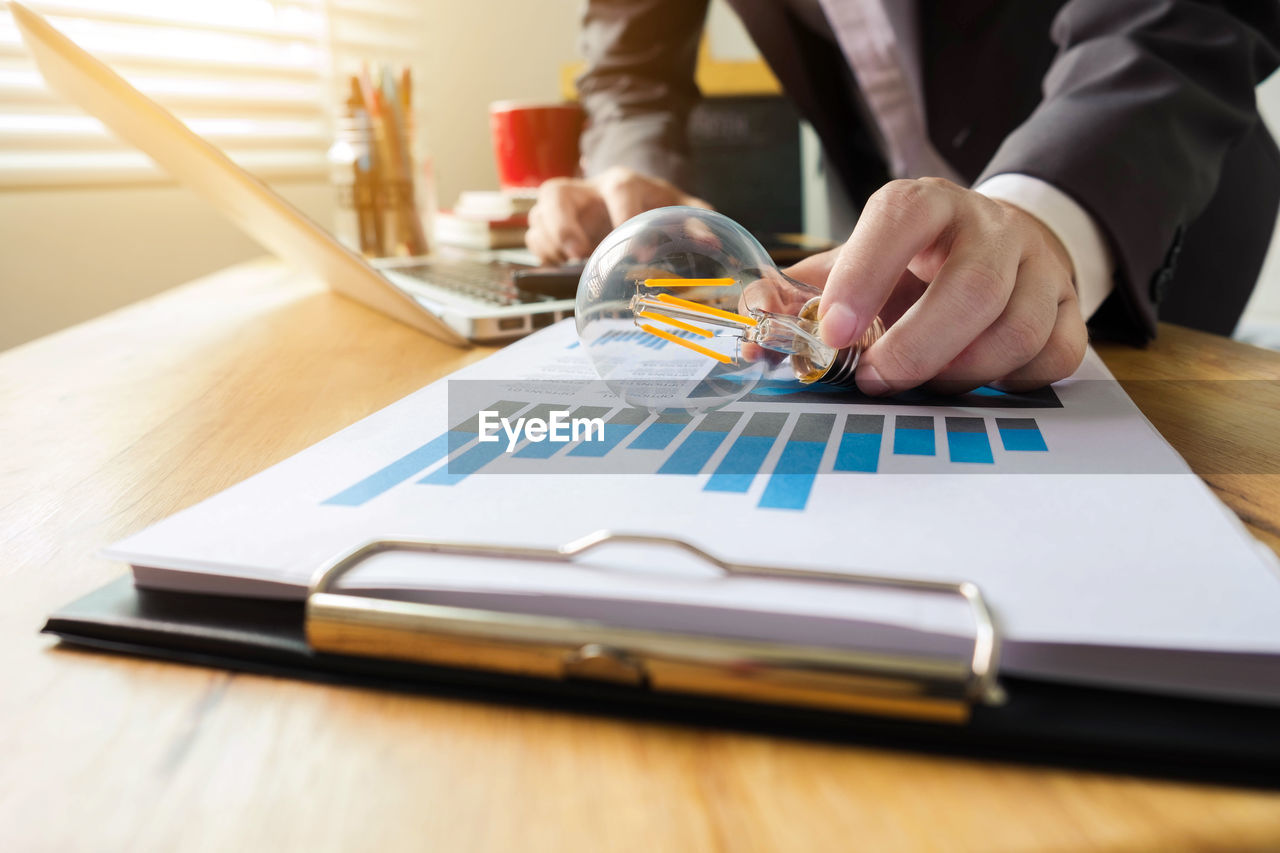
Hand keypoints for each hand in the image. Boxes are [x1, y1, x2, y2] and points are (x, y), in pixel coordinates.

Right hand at [525, 166, 710, 263]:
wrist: (635, 207)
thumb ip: (696, 223)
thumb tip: (714, 243)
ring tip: (570, 266)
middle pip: (556, 193)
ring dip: (550, 243)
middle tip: (580, 256)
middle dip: (563, 226)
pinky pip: (534, 235)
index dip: (627, 217)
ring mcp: (564, 208)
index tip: (641, 253)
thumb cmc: (655, 211)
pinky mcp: (551, 226)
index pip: (620, 190)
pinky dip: (543, 253)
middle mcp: (588, 190)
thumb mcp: (679, 212)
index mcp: (623, 183)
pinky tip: (560, 267)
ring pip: (538, 214)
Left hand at [790, 178, 1086, 394]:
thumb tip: (751, 335)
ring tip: (924, 382)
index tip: (832, 333)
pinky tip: (976, 377)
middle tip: (878, 380)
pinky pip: (1053, 356)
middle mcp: (988, 226)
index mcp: (924, 206)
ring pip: (1018, 328)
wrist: (1000, 244)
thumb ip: (798, 296)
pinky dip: (1009, 380)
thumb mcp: (852, 264)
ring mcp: (1039, 265)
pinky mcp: (1070, 307)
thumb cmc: (912, 265)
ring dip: (962, 371)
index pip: (899, 220)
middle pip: (972, 287)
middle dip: (918, 348)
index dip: (863, 276)